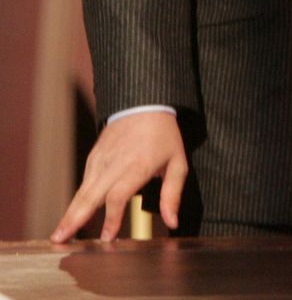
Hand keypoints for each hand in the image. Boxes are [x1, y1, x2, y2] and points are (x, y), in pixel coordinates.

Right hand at [52, 111, 186, 241]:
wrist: (144, 105)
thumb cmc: (165, 137)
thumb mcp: (178, 163)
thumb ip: (173, 194)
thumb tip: (172, 222)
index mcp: (137, 166)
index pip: (118, 196)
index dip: (111, 218)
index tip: (107, 239)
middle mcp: (113, 164)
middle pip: (91, 196)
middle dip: (75, 219)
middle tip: (60, 240)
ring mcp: (100, 160)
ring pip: (82, 192)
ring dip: (70, 213)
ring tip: (59, 235)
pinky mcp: (93, 158)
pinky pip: (84, 184)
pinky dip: (77, 201)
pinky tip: (72, 218)